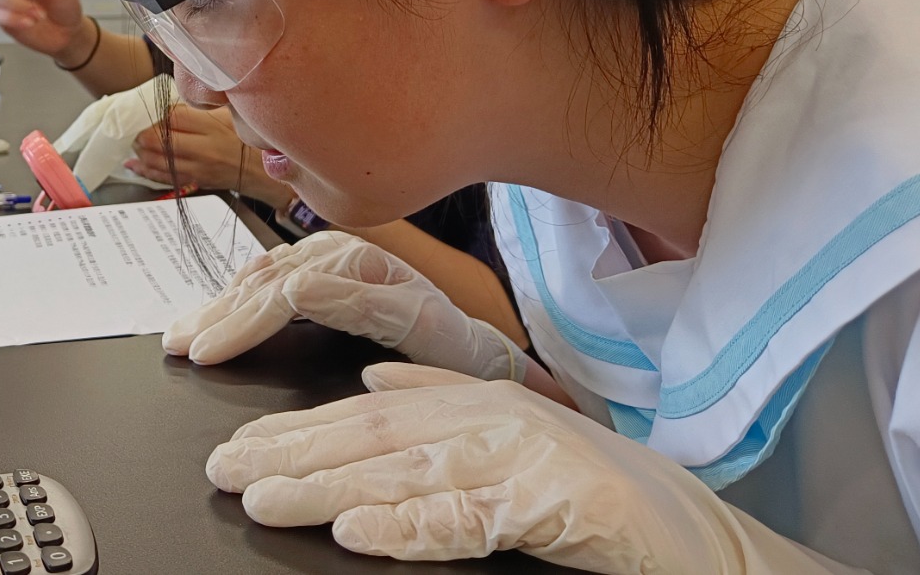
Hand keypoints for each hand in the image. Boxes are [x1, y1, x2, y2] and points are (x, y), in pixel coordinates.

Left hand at [126, 106, 291, 206]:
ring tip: (134, 144)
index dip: (155, 115)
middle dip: (141, 135)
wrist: (264, 172)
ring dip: (140, 152)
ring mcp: (198, 168)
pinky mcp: (195, 181)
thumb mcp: (230, 115)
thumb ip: (203, 106)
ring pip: (158, 161)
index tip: (148, 112)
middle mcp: (204, 149)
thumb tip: (172, 100)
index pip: (173, 117)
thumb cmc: (247, 142)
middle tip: (134, 129)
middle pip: (161, 141)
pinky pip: (164, 178)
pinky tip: (134, 165)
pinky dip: (145, 171)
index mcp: (212, 127)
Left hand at [163, 232, 526, 380]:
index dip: (217, 306)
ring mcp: (387, 278)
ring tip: (210, 346)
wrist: (501, 382)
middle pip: (270, 274)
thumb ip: (299, 325)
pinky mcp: (414, 305)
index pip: (263, 275)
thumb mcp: (348, 338)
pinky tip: (275, 311)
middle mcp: (358, 261)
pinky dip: (307, 299)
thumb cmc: (426, 365)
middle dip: (218, 312)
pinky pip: (349, 291)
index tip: (179, 340)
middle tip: (180, 346)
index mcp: (339, 266)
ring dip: (246, 312)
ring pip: (298, 276)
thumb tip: (227, 331)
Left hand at [206, 364, 857, 572]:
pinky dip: (411, 528)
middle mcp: (490, 420)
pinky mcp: (556, 505)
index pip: (363, 418)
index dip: (294, 432)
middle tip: (224, 472)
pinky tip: (359, 535)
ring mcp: (524, 458)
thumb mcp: (510, 437)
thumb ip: (439, 402)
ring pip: (404, 474)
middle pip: (370, 438)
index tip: (235, 449)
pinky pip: (468, 520)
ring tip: (266, 500)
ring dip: (328, 488)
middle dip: (290, 454)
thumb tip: (371, 383)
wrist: (696, 535)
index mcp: (472, 404)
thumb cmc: (600, 493)